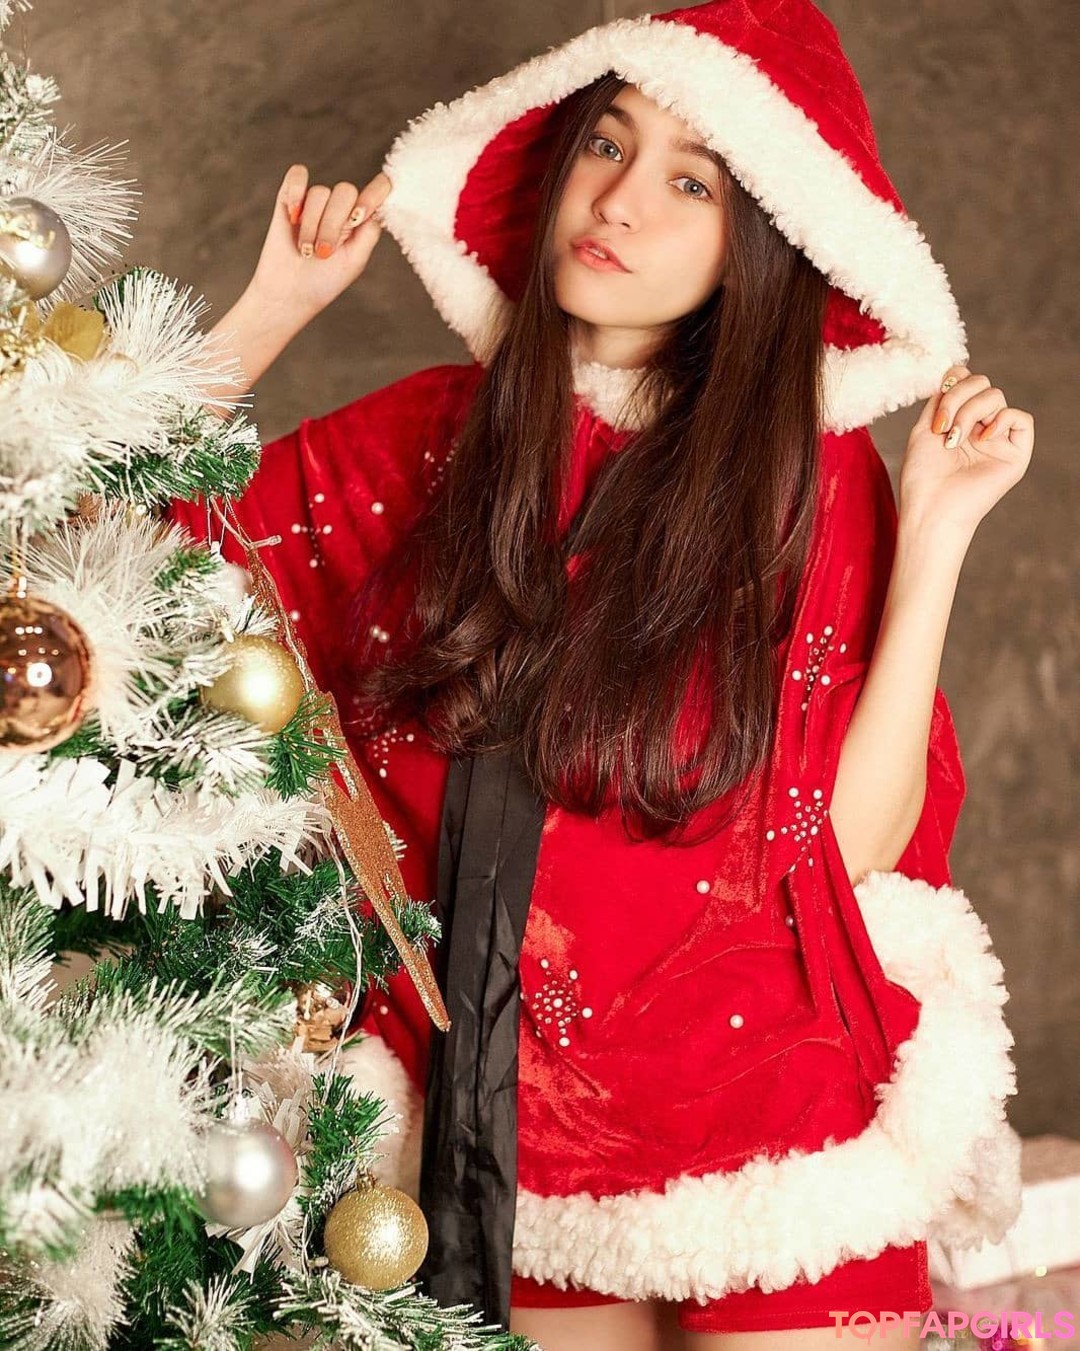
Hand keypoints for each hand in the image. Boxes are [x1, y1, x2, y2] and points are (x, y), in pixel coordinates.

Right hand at [247, 164, 391, 324]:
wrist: (289, 293)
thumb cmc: (324, 281)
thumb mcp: (355, 260)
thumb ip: (369, 231)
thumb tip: (377, 205)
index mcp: (361, 220)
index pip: (380, 189)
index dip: (375, 192)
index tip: (358, 217)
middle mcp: (340, 207)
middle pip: (346, 191)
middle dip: (332, 225)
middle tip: (323, 253)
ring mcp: (315, 201)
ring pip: (320, 192)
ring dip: (311, 225)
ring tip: (305, 250)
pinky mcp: (290, 197)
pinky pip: (297, 175)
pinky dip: (296, 192)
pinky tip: (293, 216)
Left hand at [899, 366, 1034, 539]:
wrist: (931, 508)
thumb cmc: (922, 476)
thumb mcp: (924, 428)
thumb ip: (941, 400)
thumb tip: (956, 373)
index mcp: (957, 419)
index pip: (965, 380)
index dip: (954, 379)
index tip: (937, 401)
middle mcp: (979, 426)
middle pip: (981, 383)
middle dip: (958, 397)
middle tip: (942, 428)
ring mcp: (998, 439)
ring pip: (996, 396)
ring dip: (969, 412)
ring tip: (954, 440)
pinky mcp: (1015, 455)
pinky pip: (1021, 419)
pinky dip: (1002, 420)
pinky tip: (982, 438)